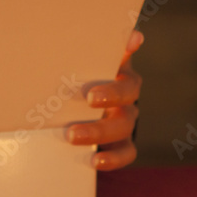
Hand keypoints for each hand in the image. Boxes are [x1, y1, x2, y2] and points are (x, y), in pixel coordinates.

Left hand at [67, 30, 143, 169]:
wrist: (65, 110)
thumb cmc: (73, 81)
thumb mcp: (76, 64)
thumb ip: (93, 50)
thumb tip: (131, 36)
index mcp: (117, 73)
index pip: (125, 65)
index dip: (122, 63)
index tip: (100, 74)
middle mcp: (125, 96)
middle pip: (128, 96)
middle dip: (110, 97)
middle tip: (89, 98)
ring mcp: (124, 121)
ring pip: (123, 126)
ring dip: (99, 132)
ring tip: (72, 136)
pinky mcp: (120, 143)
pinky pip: (126, 152)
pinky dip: (113, 159)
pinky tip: (95, 161)